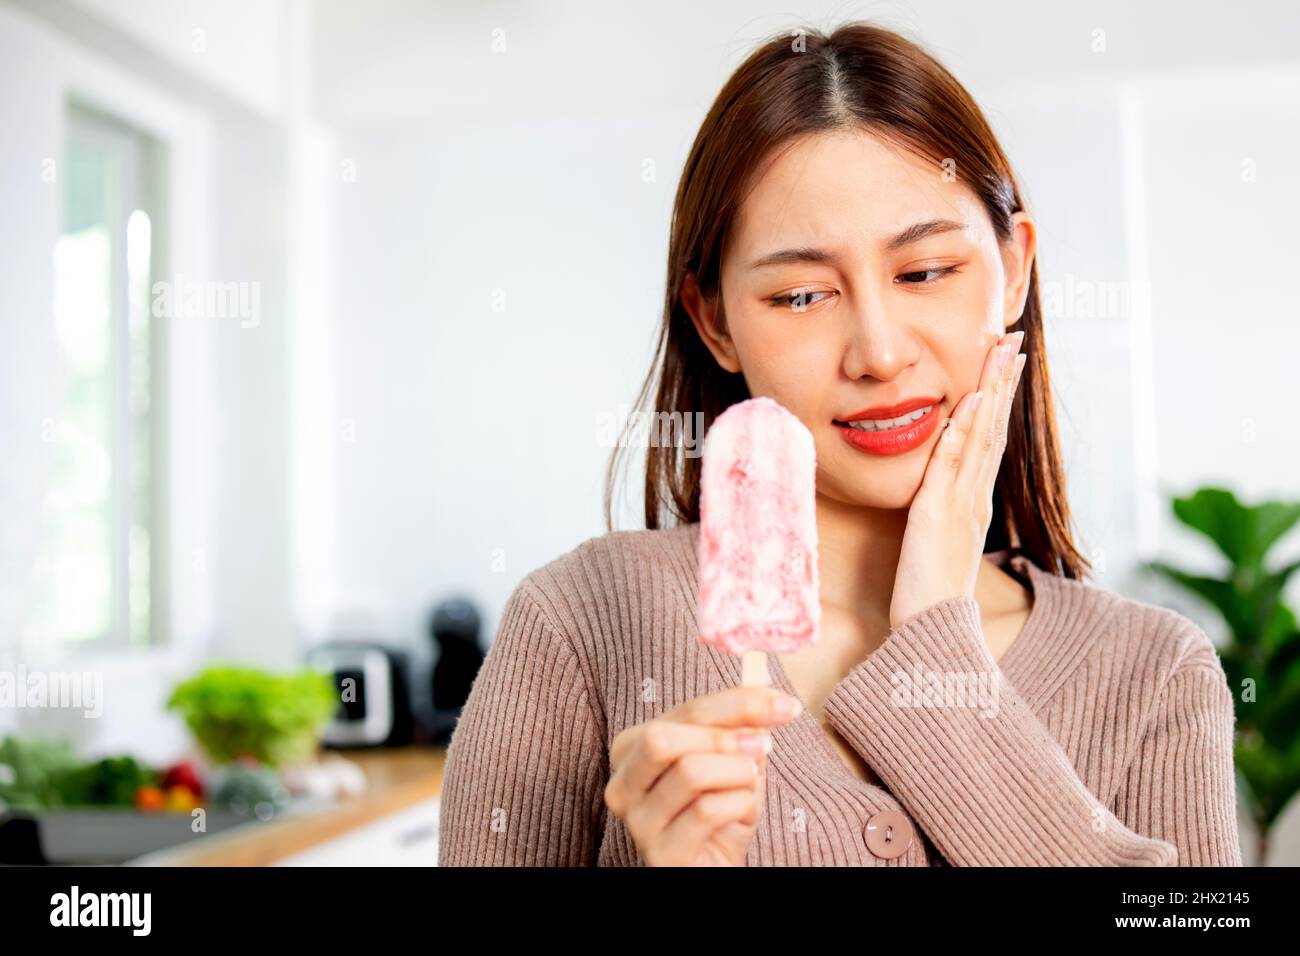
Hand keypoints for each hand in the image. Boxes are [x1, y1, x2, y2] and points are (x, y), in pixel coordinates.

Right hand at [603, 685, 800, 865]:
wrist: (713, 866)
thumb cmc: (719, 811)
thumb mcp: (729, 758)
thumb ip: (738, 718)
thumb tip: (761, 670)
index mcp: (631, 748)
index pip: (686, 711)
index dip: (739, 703)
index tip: (784, 705)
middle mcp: (623, 783)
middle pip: (665, 737)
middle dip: (725, 736)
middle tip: (764, 745)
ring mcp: (637, 821)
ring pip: (690, 773)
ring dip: (738, 774)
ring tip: (749, 785)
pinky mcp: (659, 853)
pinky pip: (706, 811)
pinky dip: (739, 805)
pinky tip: (741, 813)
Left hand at [890, 329, 1025, 629]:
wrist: (932, 631)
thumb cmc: (928, 592)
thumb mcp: (935, 539)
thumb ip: (939, 510)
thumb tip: (935, 487)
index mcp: (973, 500)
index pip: (989, 438)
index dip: (999, 398)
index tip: (1006, 362)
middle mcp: (974, 496)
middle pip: (994, 428)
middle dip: (1004, 382)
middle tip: (1013, 340)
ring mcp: (960, 503)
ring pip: (981, 437)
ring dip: (992, 392)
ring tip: (1001, 353)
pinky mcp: (939, 514)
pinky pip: (953, 465)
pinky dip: (965, 431)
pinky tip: (971, 401)